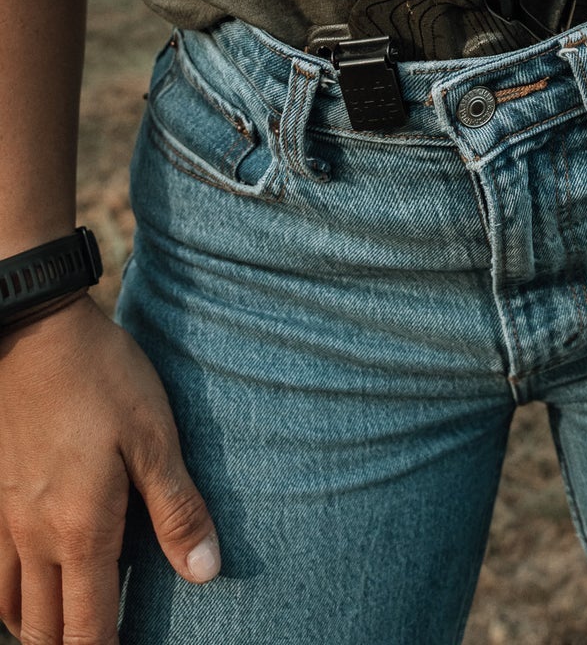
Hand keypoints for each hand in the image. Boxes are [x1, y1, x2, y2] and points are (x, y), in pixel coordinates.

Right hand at [0, 293, 220, 643]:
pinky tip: (39, 578)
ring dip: (41, 628)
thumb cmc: (102, 378)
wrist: (36, 332)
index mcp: (81, 531)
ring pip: (13, 608)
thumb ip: (177, 509)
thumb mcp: (154, 436)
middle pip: (43, 633)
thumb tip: (206, 572)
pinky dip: (14, 595)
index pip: (88, 631)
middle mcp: (34, 539)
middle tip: (104, 642)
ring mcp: (5, 520)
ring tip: (74, 623)